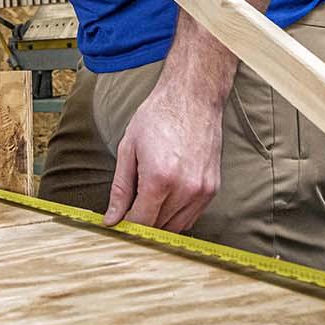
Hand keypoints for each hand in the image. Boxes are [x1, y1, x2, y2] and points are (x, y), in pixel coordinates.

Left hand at [104, 81, 223, 232]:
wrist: (193, 97)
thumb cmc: (158, 117)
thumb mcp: (128, 149)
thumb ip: (120, 189)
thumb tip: (112, 219)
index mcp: (159, 179)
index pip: (141, 222)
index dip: (127, 226)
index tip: (119, 222)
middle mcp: (184, 189)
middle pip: (159, 228)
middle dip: (142, 223)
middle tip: (130, 209)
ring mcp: (202, 191)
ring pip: (176, 227)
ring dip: (160, 221)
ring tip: (148, 199)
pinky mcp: (212, 189)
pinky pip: (192, 216)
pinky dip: (177, 214)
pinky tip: (167, 196)